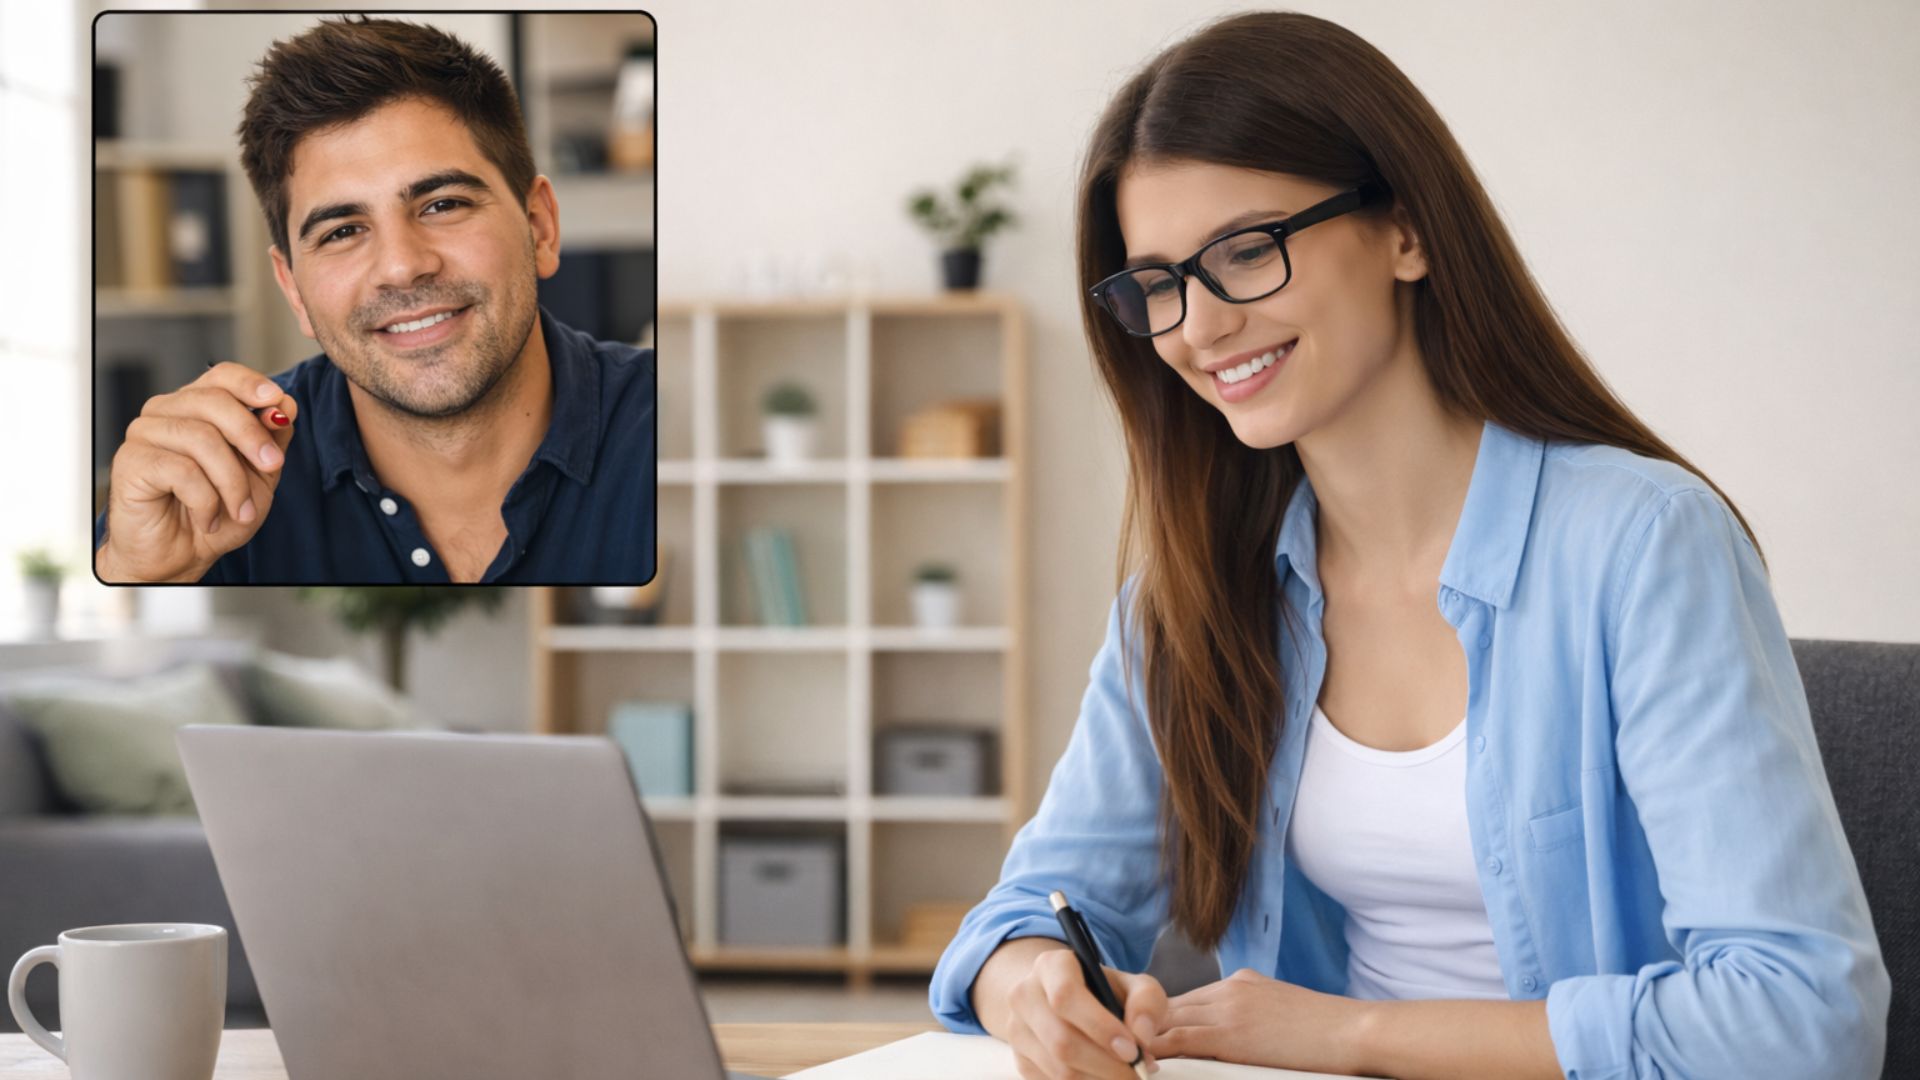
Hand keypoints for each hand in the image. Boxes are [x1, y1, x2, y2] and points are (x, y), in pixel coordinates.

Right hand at [97, 362, 297, 582]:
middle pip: (214, 401)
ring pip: (202, 438)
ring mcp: (144, 434)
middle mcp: (166, 412)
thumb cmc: (218, 513)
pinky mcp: (131, 462)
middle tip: (273, 466)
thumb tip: (285, 404)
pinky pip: (182, 471)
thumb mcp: (259, 475)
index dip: (251, 384)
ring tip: (240, 511)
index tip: (276, 402)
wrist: (180, 556)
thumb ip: (272, 439)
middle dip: (252, 435)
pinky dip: (207, 501)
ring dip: (232, 481)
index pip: (222, 375)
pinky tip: (208, 520)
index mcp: (197, 406)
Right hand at [1004, 947, 1165, 1078]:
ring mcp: (1017, 1031)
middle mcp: (1025, 995)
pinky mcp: (1020, 1060)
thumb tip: (1141, 1036)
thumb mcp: (1132, 984)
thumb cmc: (1104, 992)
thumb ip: (1146, 1001)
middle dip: (1107, 1064)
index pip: (1065, 995)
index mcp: (1051, 966)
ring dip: (1099, 1079)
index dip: (1100, 1026)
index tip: (1132, 1049)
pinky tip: (1103, 1076)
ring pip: (1058, 1069)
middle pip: (1062, 1041)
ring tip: (1125, 1073)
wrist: (1064, 1001)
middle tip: (1138, 1071)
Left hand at [1145, 968, 1369, 1075]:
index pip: (1187, 1000)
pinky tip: (1143, 1060)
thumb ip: (1249, 1018)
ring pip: (1170, 1020)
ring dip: (1146, 1038)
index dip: (1163, 1020)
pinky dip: (1159, 1049)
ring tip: (1126, 1054)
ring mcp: (1228, 1007)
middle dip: (1149, 1027)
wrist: (1352, 1032)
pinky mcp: (1231, 1031)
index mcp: (1240, 983)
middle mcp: (1229, 989)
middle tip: (1126, 1046)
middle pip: (1171, 1006)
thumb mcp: (1279, 1013)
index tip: (1146, 1036)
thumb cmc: (1325, 1032)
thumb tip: (1231, 1040)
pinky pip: (1182, 1039)